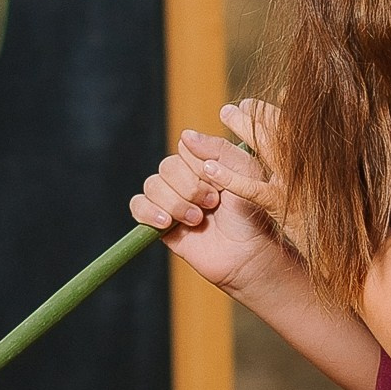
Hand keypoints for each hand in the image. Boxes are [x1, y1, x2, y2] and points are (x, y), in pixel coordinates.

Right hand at [130, 120, 290, 300]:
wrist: (247, 255)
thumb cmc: (252, 214)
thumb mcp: (245, 172)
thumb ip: (218, 149)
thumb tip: (185, 134)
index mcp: (206, 163)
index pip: (185, 149)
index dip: (199, 166)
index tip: (220, 184)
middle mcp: (187, 179)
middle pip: (167, 167)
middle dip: (190, 187)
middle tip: (213, 204)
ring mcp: (172, 200)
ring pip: (152, 185)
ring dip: (175, 202)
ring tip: (197, 219)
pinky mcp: (161, 223)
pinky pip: (138, 205)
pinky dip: (148, 211)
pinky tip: (166, 221)